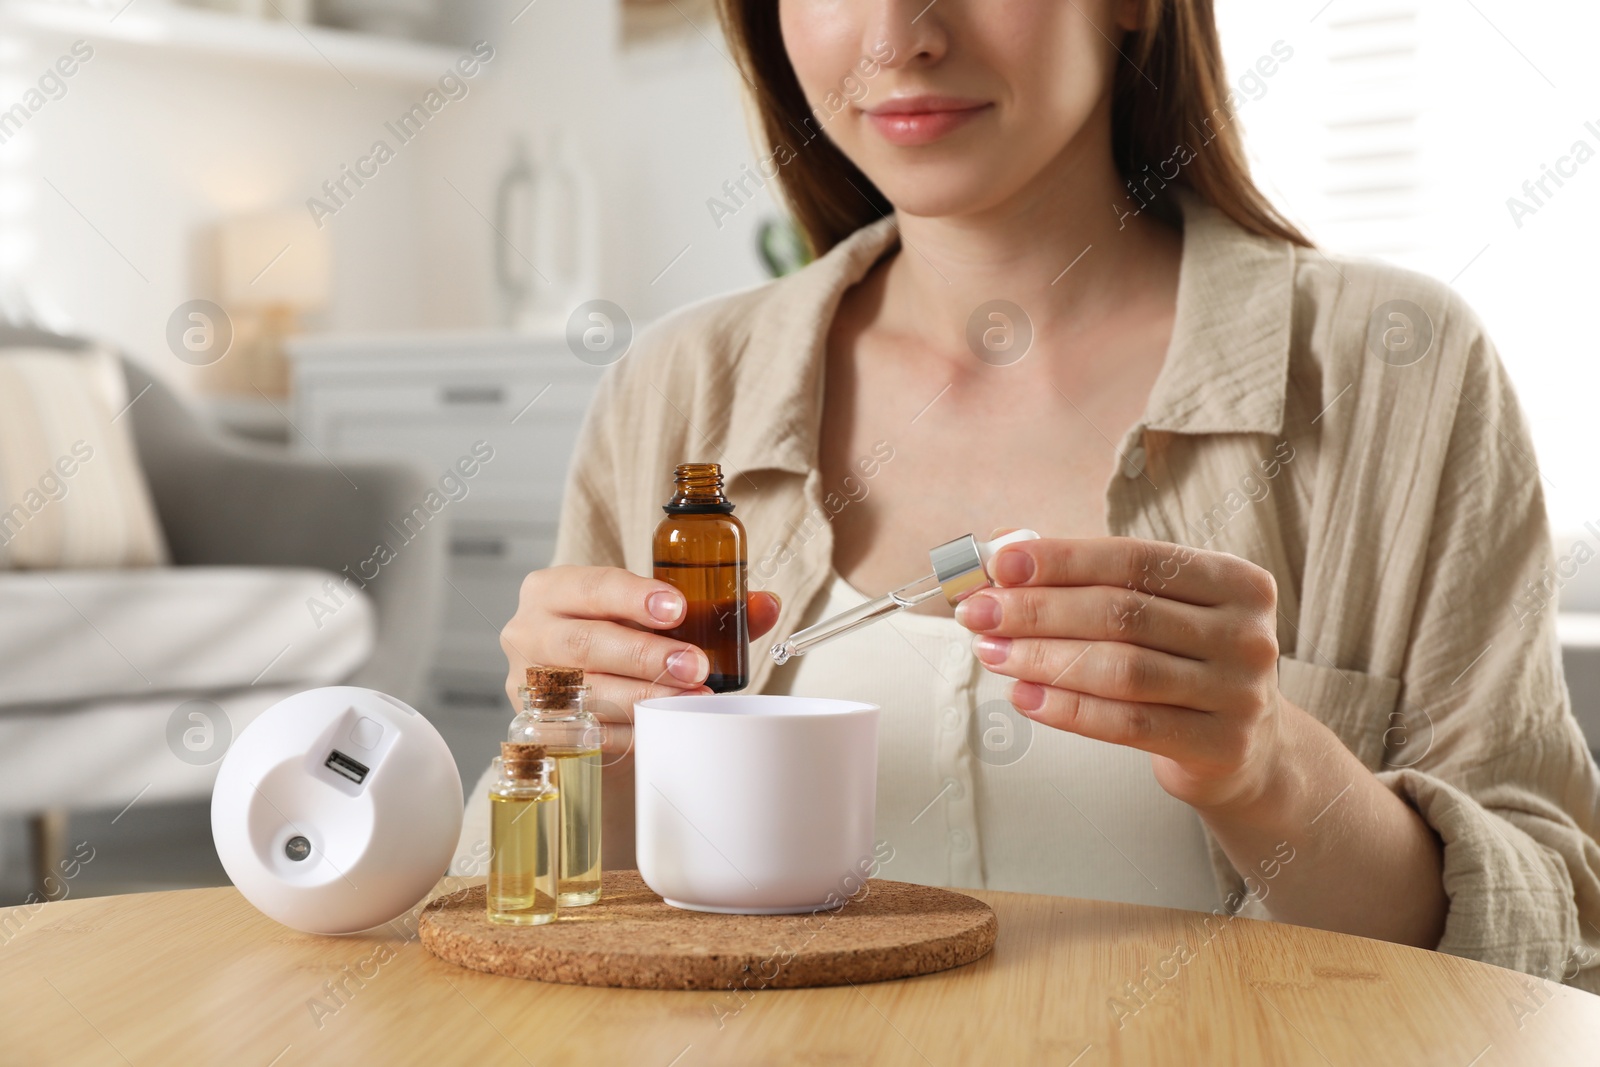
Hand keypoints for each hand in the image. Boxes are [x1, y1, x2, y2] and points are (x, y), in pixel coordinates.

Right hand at [500, 565, 781, 754]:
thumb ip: (708, 608)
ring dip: (642, 698)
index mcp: (551, 590)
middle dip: (645, 656)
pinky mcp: (535, 729)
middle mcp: (528, 632)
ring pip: (585, 693)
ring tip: (689, 700)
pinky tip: (656, 728)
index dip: (635, 597)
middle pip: (585, 643)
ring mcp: (526, 685)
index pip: (593, 586)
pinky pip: (583, 734)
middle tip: (695, 667)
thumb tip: (766, 605)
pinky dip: (624, 732)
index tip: (677, 608)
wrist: (572, 690)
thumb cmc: (616, 641)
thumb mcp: (649, 617)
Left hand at [955, 534, 1283, 812]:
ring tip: (992, 653)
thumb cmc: (1184, 663)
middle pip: (1122, 614)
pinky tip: (1025, 696)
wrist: (1246, 748)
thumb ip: (1090, 579)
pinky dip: (1067, 709)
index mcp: (1233, 580)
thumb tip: (1004, 552)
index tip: (1000, 563)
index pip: (1134, 559)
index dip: (1062, 559)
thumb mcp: (1156, 611)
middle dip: (1037, 610)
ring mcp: (1240, 692)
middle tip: (979, 613)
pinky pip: (1128, 725)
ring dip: (1043, 659)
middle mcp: (1245, 632)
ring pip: (1122, 670)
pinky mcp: (1221, 745)